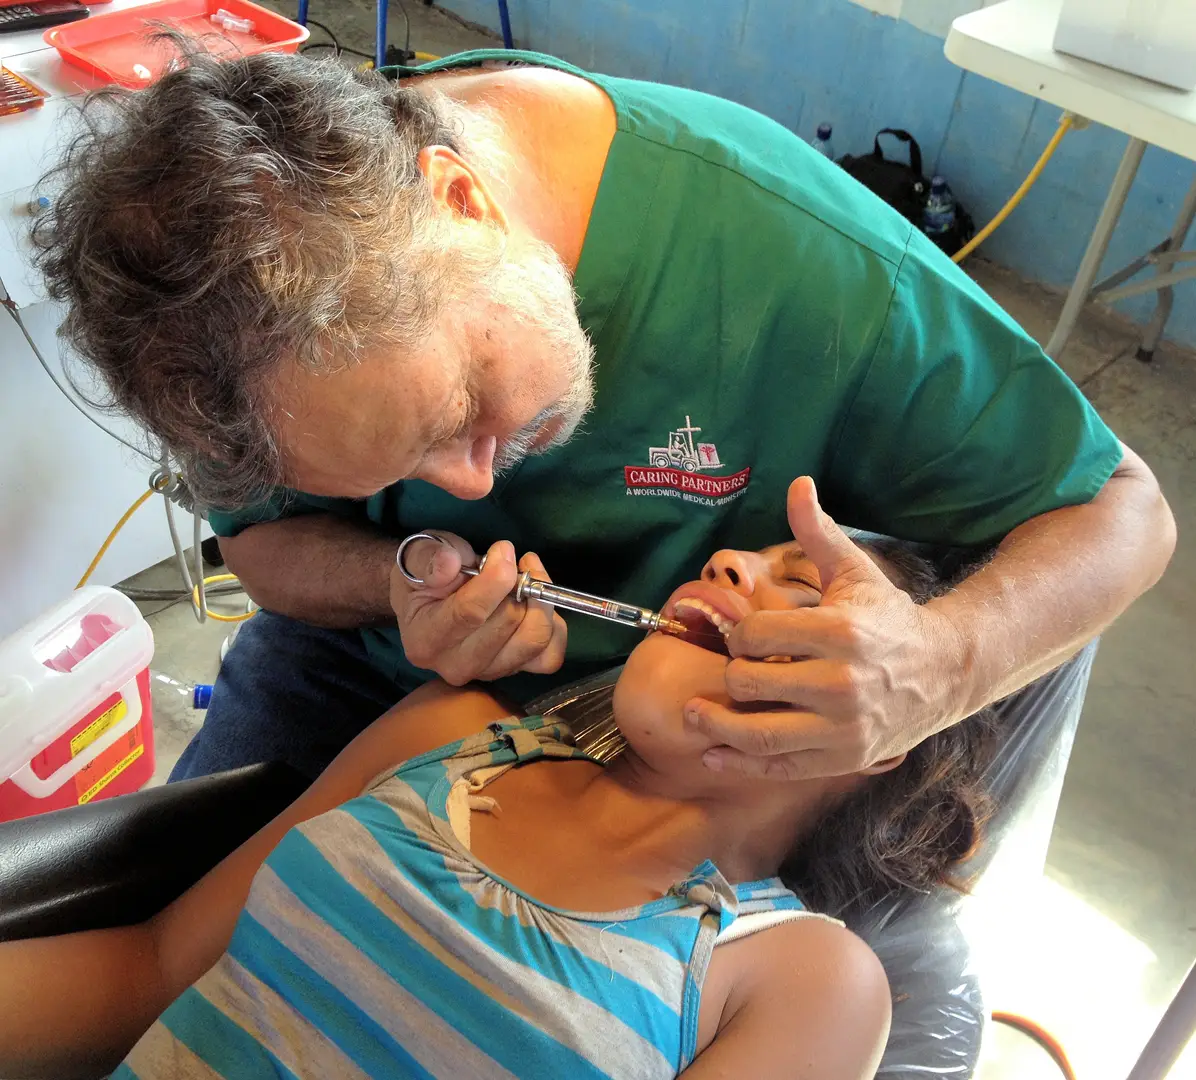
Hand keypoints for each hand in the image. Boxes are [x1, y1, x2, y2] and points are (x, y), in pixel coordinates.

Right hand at [390, 532, 566, 684]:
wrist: (423, 598)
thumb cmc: (422, 574)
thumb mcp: (416, 555)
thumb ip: (428, 558)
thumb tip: (450, 564)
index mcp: (425, 639)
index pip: (470, 613)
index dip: (496, 579)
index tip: (504, 550)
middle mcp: (454, 665)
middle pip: (508, 623)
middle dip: (518, 584)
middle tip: (512, 560)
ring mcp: (487, 672)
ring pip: (533, 640)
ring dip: (538, 601)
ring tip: (526, 576)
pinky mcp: (513, 670)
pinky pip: (549, 656)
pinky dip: (553, 627)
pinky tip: (536, 603)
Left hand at [684, 477, 968, 779]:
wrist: (943, 673)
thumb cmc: (888, 619)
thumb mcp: (854, 572)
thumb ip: (818, 532)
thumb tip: (798, 483)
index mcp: (839, 632)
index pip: (756, 636)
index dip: (738, 636)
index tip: (743, 638)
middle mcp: (841, 682)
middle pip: (750, 683)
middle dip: (730, 676)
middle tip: (728, 672)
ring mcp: (843, 727)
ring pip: (759, 733)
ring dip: (716, 727)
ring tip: (693, 716)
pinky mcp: (843, 759)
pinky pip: (781, 766)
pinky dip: (741, 764)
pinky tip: (715, 756)